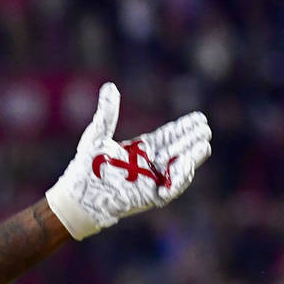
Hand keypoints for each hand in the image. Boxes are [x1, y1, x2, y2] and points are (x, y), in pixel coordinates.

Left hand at [46, 83, 210, 239]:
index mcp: (141, 150)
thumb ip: (108, 112)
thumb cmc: (86, 166)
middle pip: (178, 150)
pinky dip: (180, 178)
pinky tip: (187, 165)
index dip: (184, 128)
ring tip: (204, 145)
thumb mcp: (98, 134)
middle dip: (192, 140)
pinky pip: (170, 188)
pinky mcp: (149, 196)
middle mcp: (149, 165)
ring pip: (179, 168)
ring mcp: (151, 181)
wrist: (77, 193)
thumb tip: (110, 86)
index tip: (199, 118)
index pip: (168, 137)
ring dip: (192, 158)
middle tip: (205, 129)